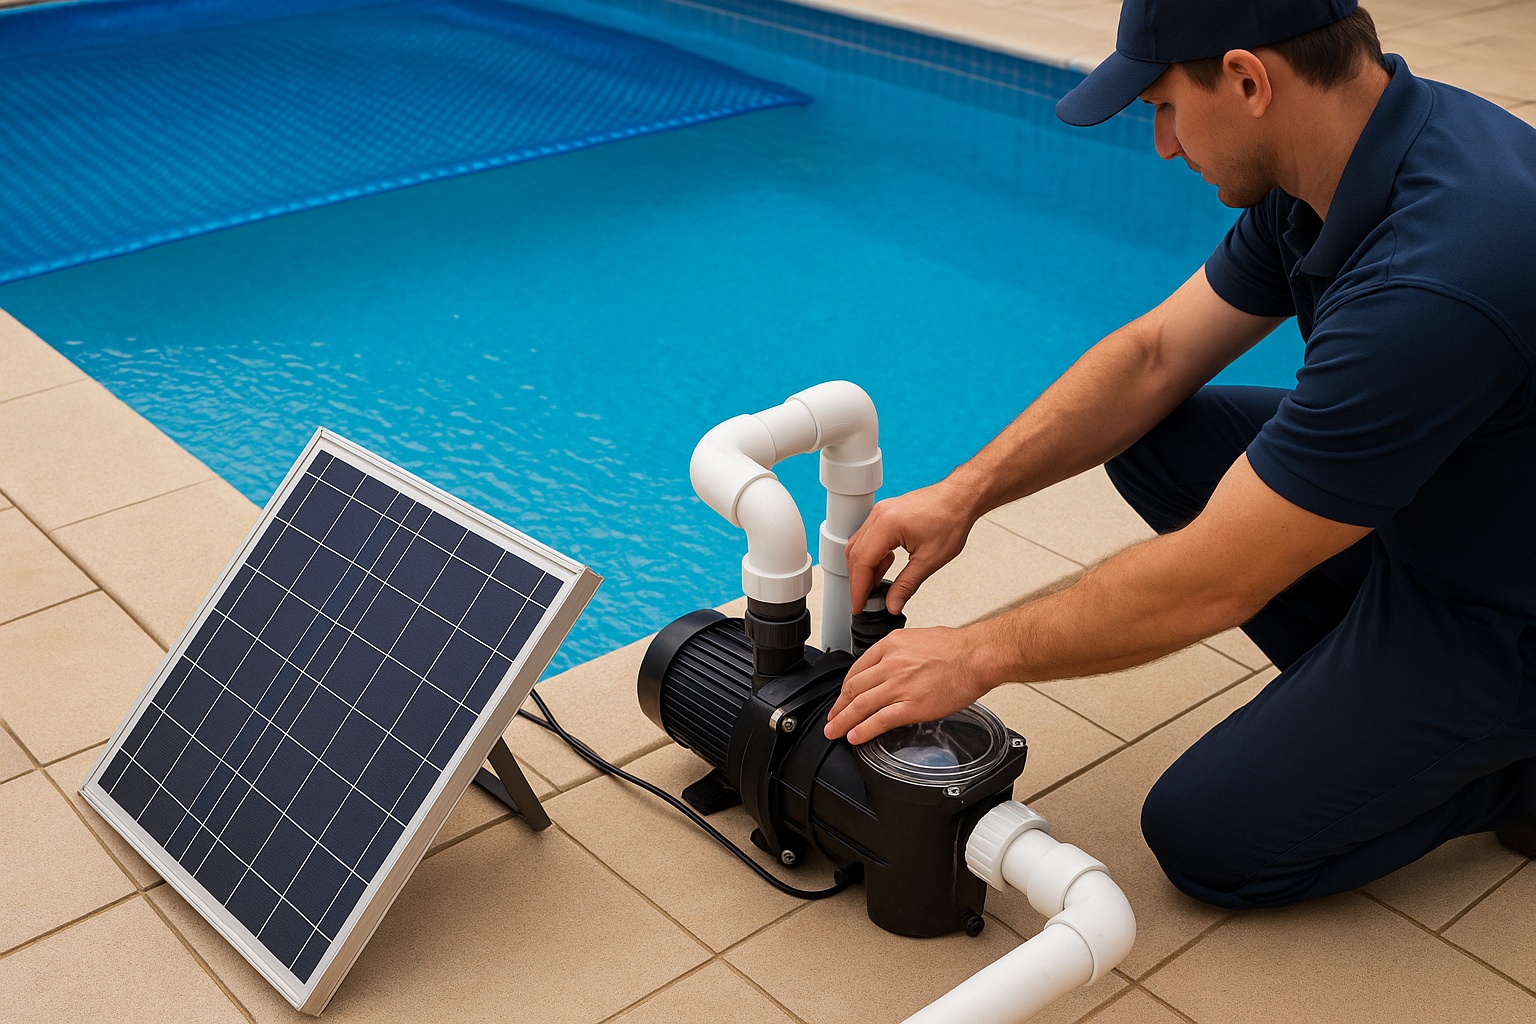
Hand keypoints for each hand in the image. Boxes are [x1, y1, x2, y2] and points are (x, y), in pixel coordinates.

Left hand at [823, 625, 996, 744]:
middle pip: (853, 689)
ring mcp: (899, 686)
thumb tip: (892, 666)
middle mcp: (890, 665)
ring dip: (843, 721)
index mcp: (890, 645)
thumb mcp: (918, 638)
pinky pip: (879, 720)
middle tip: (831, 718)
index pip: (857, 669)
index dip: (845, 688)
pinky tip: (855, 736)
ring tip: (834, 731)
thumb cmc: (956, 648)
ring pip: (861, 705)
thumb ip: (900, 652)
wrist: (976, 657)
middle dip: (838, 707)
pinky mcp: (911, 705)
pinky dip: (863, 730)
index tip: (842, 697)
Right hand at [846, 481, 978, 614]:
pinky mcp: (885, 513)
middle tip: (865, 601)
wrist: (960, 498)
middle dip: (858, 580)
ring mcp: (880, 512)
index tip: (859, 605)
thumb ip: (907, 585)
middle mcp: (879, 515)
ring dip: (864, 568)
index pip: (862, 563)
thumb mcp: (930, 560)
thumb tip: (893, 604)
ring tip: (877, 587)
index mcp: (887, 525)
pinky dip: (871, 556)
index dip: (858, 588)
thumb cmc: (951, 519)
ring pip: (859, 546)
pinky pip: (868, 537)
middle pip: (855, 554)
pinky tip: (884, 568)